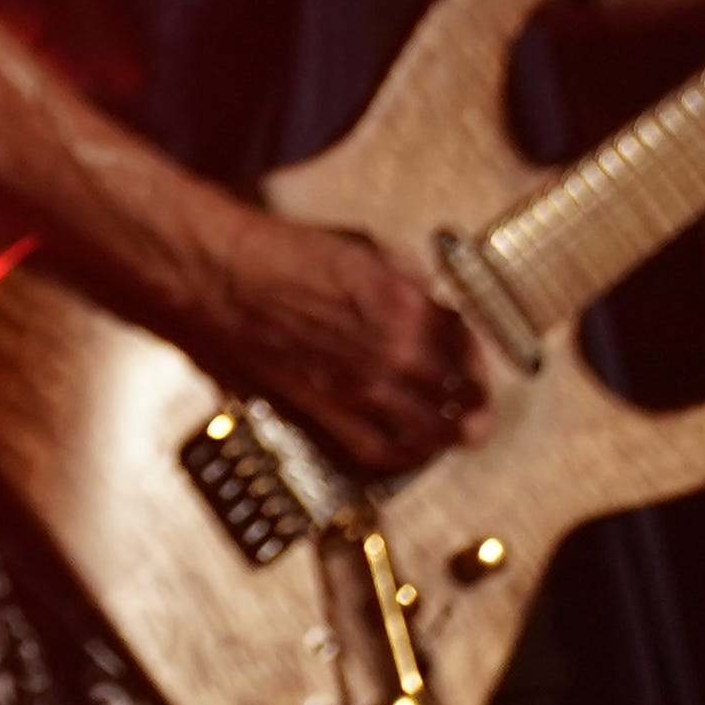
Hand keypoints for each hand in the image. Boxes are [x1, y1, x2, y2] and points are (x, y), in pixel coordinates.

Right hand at [191, 214, 480, 477]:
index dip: (479, 359)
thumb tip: (427, 295)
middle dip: (477, 406)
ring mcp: (362, 388)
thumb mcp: (361, 247)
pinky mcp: (328, 410)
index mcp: (406, 306)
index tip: (477, 364)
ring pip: (430, 433)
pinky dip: (402, 456)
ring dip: (450, 437)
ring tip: (457, 438)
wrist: (223, 275)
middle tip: (481, 412)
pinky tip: (409, 451)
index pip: (468, 346)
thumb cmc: (282, 254)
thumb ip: (405, 277)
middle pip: (461, 398)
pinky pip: (379, 450)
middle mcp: (393, 353)